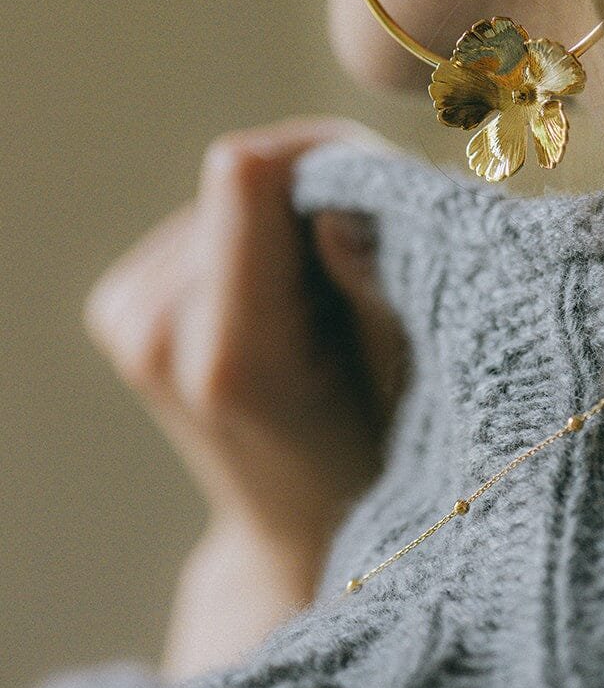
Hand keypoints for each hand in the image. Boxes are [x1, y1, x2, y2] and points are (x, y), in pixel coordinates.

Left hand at [82, 116, 408, 677]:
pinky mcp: (116, 308)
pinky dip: (252, 241)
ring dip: (284, 222)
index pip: (246, 175)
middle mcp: (155, 333)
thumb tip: (338, 191)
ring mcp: (124, 321)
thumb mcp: (404, 371)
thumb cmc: (374, 454)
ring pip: (224, 193)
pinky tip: (280, 304)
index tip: (381, 205)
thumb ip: (371, 276)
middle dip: (314, 197)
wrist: (297, 526)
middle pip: (242, 179)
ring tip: (323, 301)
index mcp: (231, 355)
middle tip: (364, 269)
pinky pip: (200, 220)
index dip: (324, 161)